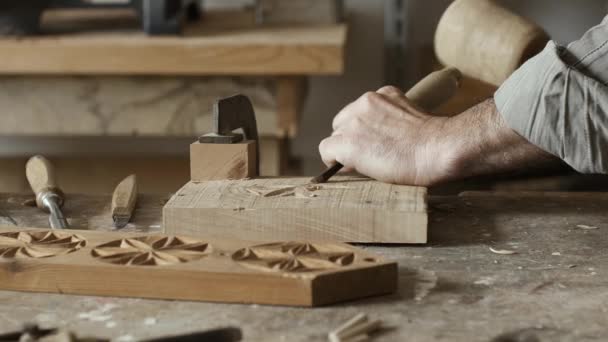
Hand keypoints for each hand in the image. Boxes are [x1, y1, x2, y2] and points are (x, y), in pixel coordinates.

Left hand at [319, 88, 560, 185]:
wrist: (438, 148)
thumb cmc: (435, 142)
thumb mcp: (410, 119)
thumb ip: (390, 122)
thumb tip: (373, 142)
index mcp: (383, 95)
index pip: (360, 112)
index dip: (362, 131)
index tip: (371, 144)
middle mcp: (365, 102)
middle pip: (342, 123)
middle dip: (350, 139)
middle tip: (366, 157)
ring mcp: (354, 122)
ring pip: (334, 138)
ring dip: (344, 151)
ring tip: (363, 165)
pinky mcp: (347, 142)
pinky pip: (326, 151)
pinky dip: (332, 162)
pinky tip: (347, 169)